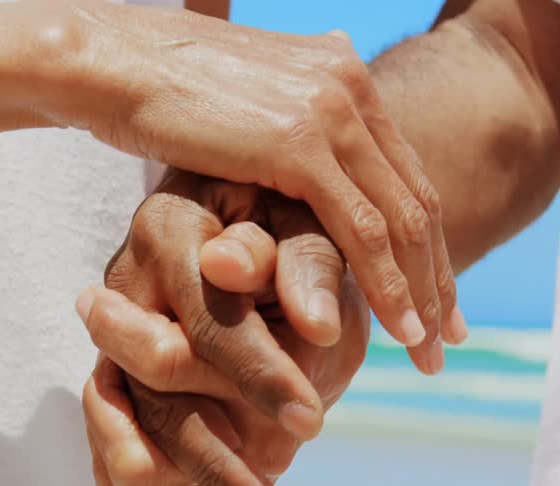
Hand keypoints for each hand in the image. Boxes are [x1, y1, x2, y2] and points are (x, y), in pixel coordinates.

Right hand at [58, 4, 459, 364]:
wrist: (111, 60)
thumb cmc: (160, 90)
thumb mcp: (244, 102)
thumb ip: (290, 115)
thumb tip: (315, 118)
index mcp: (344, 75)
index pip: (403, 177)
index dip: (426, 244)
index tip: (436, 298)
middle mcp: (351, 86)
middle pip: (415, 202)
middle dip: (436, 277)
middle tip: (448, 339)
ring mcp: (331, 111)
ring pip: (400, 221)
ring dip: (421, 294)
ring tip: (428, 351)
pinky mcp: (299, 141)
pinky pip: (361, 231)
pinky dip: (388, 286)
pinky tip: (400, 329)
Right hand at [75, 171, 369, 485]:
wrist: (272, 265)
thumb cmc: (300, 242)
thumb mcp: (315, 236)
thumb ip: (296, 259)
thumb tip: (260, 282)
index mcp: (165, 235)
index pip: (203, 319)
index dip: (255, 373)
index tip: (313, 421)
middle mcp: (121, 295)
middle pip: (151, 386)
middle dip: (215, 456)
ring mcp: (114, 357)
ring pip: (125, 445)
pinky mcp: (121, 407)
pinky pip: (120, 472)